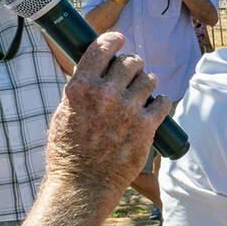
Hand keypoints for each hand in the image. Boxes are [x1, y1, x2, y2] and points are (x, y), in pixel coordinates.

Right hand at [45, 32, 169, 191]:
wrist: (83, 185)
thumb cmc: (68, 152)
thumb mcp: (63, 113)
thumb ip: (81, 90)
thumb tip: (97, 71)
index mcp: (81, 88)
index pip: (101, 48)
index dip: (113, 40)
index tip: (119, 40)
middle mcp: (105, 94)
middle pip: (131, 62)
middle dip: (133, 65)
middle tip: (131, 73)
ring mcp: (128, 109)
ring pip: (149, 79)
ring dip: (147, 82)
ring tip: (142, 92)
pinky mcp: (146, 127)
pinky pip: (163, 102)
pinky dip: (161, 102)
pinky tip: (157, 106)